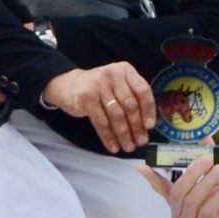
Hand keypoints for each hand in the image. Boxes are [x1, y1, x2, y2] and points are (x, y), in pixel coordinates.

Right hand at [40, 61, 156, 153]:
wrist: (68, 85)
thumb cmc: (99, 89)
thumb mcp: (117, 86)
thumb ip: (132, 98)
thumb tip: (146, 126)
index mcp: (125, 70)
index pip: (142, 90)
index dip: (148, 110)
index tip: (150, 126)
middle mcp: (113, 75)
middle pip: (130, 105)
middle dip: (137, 127)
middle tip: (141, 142)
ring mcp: (98, 85)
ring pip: (117, 115)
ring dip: (124, 134)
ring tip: (128, 147)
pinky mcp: (86, 98)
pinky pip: (101, 122)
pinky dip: (108, 137)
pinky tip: (113, 146)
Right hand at [140, 151, 218, 217]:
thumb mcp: (217, 183)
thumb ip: (209, 165)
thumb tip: (205, 137)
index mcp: (178, 200)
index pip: (160, 187)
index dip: (150, 176)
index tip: (140, 165)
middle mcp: (178, 212)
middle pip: (178, 191)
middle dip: (191, 172)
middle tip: (206, 158)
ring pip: (191, 200)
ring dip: (206, 182)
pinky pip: (206, 212)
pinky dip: (215, 198)